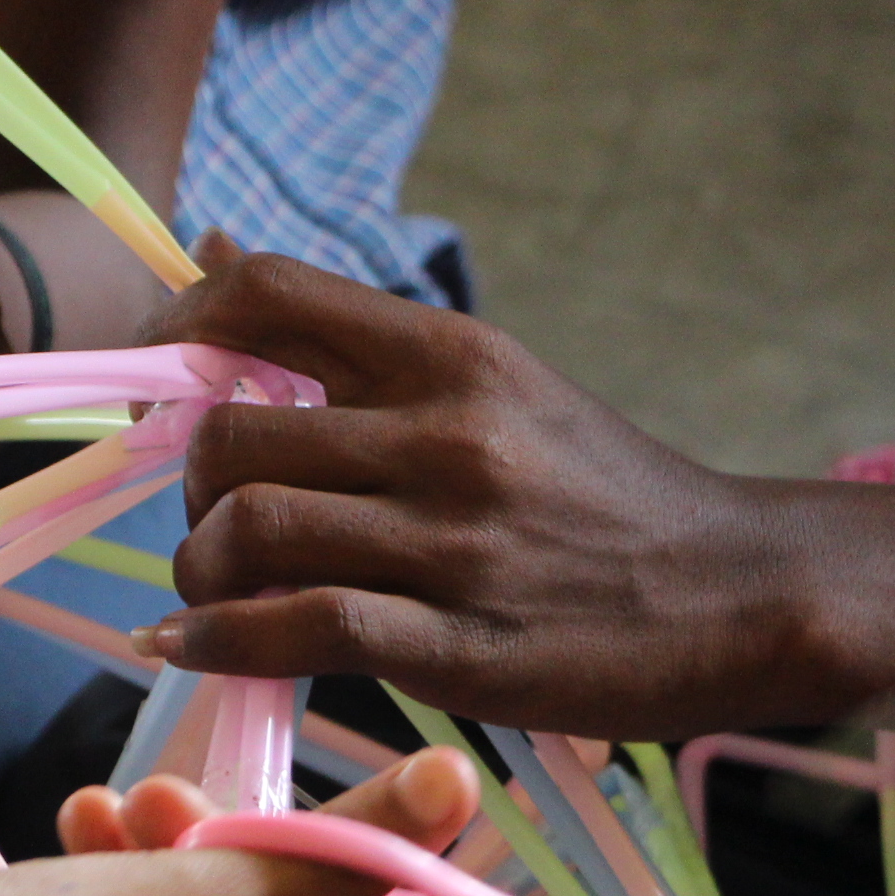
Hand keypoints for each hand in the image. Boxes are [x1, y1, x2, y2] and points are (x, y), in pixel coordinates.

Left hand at [131, 242, 894, 736]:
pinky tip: (192, 648)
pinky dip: (217, 642)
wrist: (738, 593)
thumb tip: (207, 247)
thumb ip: (354, 343)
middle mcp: (448, 434)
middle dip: (191, 486)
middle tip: (215, 523)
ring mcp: (452, 542)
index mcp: (453, 355)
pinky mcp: (458, 646)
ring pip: (249, 530)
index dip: (176, 333)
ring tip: (217, 594)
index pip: (267, 294)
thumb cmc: (601, 495)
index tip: (157, 381)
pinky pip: (297, 630)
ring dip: (198, 573)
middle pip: (232, 431)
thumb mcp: (497, 386)